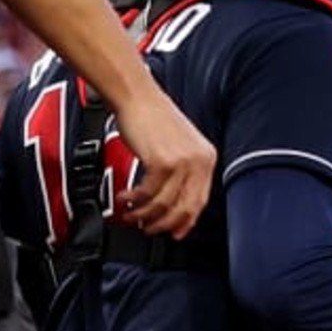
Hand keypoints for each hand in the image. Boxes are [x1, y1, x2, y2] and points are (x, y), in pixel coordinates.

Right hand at [108, 86, 216, 236]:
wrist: (138, 97)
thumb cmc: (153, 117)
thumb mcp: (179, 146)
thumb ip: (181, 172)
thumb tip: (172, 203)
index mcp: (207, 157)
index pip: (201, 200)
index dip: (186, 222)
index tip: (175, 233)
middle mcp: (199, 160)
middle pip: (185, 208)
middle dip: (164, 224)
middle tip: (147, 228)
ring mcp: (182, 161)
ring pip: (164, 204)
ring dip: (143, 214)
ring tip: (130, 214)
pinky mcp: (162, 161)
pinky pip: (148, 194)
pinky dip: (134, 201)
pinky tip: (124, 198)